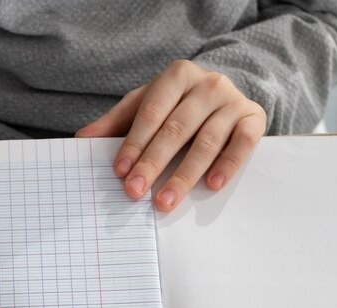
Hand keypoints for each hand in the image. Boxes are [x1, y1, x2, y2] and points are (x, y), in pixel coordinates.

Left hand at [76, 59, 266, 211]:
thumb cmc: (178, 105)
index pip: (151, 112)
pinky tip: (211, 185)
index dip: (134, 143)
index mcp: (177, 76)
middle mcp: (208, 84)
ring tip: (165, 202)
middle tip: (135, 192)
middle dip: (153, 163)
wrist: (225, 96)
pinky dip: (227, 165)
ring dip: (184, 175)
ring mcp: (233, 101)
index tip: (120, 172)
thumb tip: (81, 141)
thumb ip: (116, 122)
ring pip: (206, 141)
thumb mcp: (147, 105)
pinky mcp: (254, 119)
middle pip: (176, 129)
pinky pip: (242, 144)